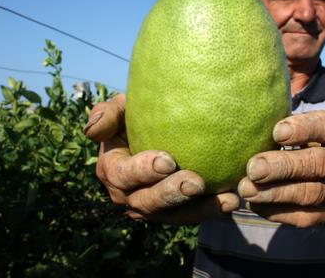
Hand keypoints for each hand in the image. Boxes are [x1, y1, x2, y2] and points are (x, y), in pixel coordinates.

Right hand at [84, 94, 239, 223]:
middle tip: (196, 181)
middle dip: (171, 194)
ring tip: (226, 199)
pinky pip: (192, 215)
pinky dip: (212, 209)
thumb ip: (107, 114)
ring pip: (173, 215)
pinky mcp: (173, 212)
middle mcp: (127, 195)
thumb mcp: (119, 108)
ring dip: (199, 209)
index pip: (123, 174)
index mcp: (111, 169)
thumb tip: (91, 130)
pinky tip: (233, 200)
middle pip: (147, 201)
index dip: (143, 170)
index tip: (168, 160)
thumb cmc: (136, 115)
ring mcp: (151, 207)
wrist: (158, 130)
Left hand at [237, 111, 324, 227]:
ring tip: (246, 188)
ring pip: (311, 194)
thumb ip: (296, 124)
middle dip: (283, 166)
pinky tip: (255, 203)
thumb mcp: (323, 126)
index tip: (276, 131)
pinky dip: (276, 211)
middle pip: (319, 164)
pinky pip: (305, 217)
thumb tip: (254, 123)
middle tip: (253, 167)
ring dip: (275, 193)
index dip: (304, 129)